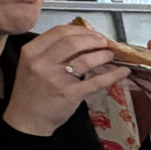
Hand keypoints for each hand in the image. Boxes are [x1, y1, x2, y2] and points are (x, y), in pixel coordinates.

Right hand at [4, 22, 128, 136]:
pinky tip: (123, 71)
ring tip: (110, 55)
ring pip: (85, 59)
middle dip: (94, 39)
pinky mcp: (70, 93)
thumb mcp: (32, 64)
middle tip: (105, 42)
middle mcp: (42, 62)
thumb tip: (82, 38)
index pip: (59, 31)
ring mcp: (56, 78)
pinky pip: (96, 81)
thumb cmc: (32, 91)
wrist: (27, 119)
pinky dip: (113, 75)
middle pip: (73, 42)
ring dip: (103, 55)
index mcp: (31, 52)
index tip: (93, 33)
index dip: (81, 30)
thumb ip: (50, 50)